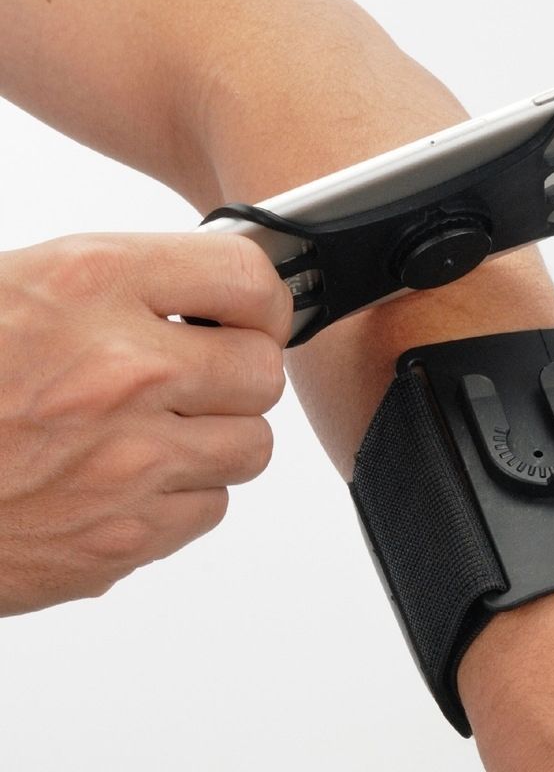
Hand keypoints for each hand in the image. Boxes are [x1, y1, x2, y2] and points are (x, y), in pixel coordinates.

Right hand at [0, 231, 291, 615]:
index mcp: (89, 285)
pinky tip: (136, 480)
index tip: (251, 310)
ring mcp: (129, 464)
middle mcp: (122, 371)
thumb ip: (116, 286)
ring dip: (220, 437)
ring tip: (165, 430)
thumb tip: (202, 289)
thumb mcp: (15, 289)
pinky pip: (211, 508)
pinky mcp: (123, 539)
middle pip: (262, 371)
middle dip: (239, 372)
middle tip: (205, 373)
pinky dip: (186, 496)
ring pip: (252, 446)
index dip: (260, 298)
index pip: (248, 279)